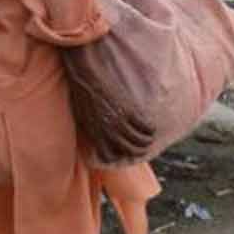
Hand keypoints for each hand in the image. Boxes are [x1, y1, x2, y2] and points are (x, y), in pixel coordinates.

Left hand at [65, 45, 156, 163]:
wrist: (87, 76)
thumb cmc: (82, 94)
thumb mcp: (83, 117)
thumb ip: (93, 129)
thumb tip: (99, 137)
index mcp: (95, 134)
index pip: (109, 156)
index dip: (117, 157)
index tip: (122, 153)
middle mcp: (108, 132)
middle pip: (129, 149)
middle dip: (138, 151)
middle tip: (143, 147)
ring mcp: (119, 121)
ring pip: (139, 140)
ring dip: (146, 141)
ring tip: (148, 138)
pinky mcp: (128, 110)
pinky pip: (144, 126)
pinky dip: (149, 129)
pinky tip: (150, 127)